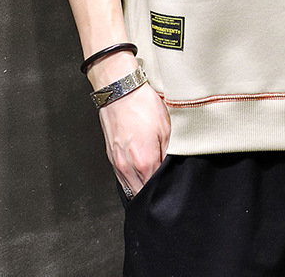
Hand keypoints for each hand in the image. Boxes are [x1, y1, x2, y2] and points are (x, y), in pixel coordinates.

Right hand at [97, 80, 170, 197]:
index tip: (173, 181)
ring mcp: (117, 163)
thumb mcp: (166, 127)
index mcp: (144, 161)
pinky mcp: (111, 157)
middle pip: (142, 192)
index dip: (166, 185)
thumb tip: (172, 167)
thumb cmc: (142, 105)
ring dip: (142, 186)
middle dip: (154, 190)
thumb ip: (169, 153)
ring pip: (130, 188)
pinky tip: (141, 170)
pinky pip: (122, 179)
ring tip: (153, 176)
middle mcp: (128, 167)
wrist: (120, 92)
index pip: (156, 187)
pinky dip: (132, 179)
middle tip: (164, 181)